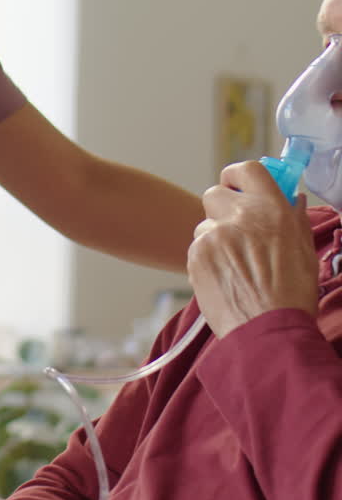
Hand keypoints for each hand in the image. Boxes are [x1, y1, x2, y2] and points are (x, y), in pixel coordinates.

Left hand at [188, 162, 317, 337]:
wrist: (266, 329)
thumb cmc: (291, 294)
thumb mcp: (304, 249)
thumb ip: (294, 218)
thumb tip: (292, 199)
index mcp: (270, 209)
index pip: (246, 170)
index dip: (238, 175)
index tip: (238, 184)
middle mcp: (237, 217)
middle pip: (214, 194)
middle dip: (222, 207)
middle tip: (235, 227)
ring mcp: (212, 237)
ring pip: (204, 225)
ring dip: (214, 237)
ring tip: (235, 264)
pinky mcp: (194, 258)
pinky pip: (196, 248)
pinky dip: (206, 258)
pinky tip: (225, 277)